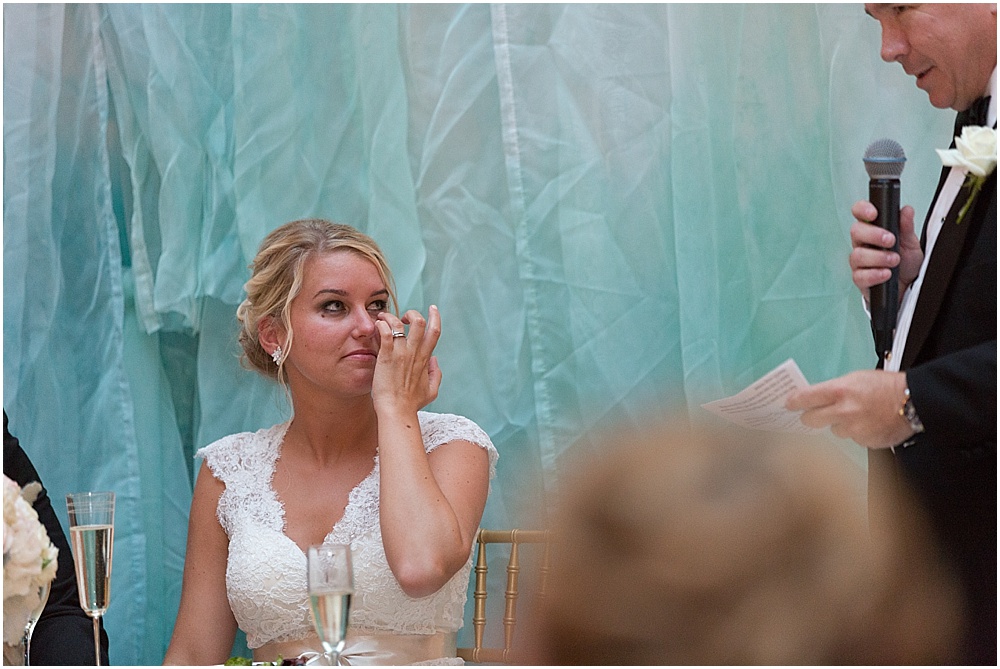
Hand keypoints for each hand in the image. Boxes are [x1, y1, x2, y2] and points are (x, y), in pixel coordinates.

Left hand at [371, 305, 442, 411]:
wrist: (397, 412)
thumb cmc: (412, 404)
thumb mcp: (431, 391)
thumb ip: (436, 374)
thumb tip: (435, 360)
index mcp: (424, 359)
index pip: (434, 331)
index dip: (435, 317)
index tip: (432, 309)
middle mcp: (414, 353)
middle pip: (419, 322)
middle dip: (412, 313)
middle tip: (403, 317)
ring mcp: (400, 354)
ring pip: (399, 324)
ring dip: (390, 316)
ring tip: (383, 318)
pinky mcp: (386, 357)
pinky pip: (384, 333)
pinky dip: (381, 325)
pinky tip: (377, 326)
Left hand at [785, 370, 914, 448]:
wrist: (915, 402)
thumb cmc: (886, 386)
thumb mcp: (856, 378)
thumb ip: (834, 390)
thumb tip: (815, 398)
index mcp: (839, 391)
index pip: (805, 398)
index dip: (793, 402)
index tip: (787, 404)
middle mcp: (844, 412)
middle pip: (810, 421)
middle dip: (810, 417)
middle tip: (813, 414)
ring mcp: (854, 430)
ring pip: (834, 431)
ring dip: (839, 425)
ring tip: (856, 415)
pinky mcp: (865, 442)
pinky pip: (853, 439)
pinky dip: (857, 433)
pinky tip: (869, 424)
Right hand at [848, 200, 922, 303]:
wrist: (908, 287)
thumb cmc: (906, 264)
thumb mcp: (910, 243)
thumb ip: (906, 227)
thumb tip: (906, 210)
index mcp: (872, 230)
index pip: (860, 213)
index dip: (862, 210)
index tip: (873, 213)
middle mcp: (862, 244)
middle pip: (855, 232)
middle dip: (873, 235)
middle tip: (890, 240)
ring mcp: (859, 262)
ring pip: (857, 255)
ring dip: (878, 257)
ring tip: (894, 260)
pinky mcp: (860, 279)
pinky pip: (860, 275)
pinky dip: (875, 274)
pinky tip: (886, 273)